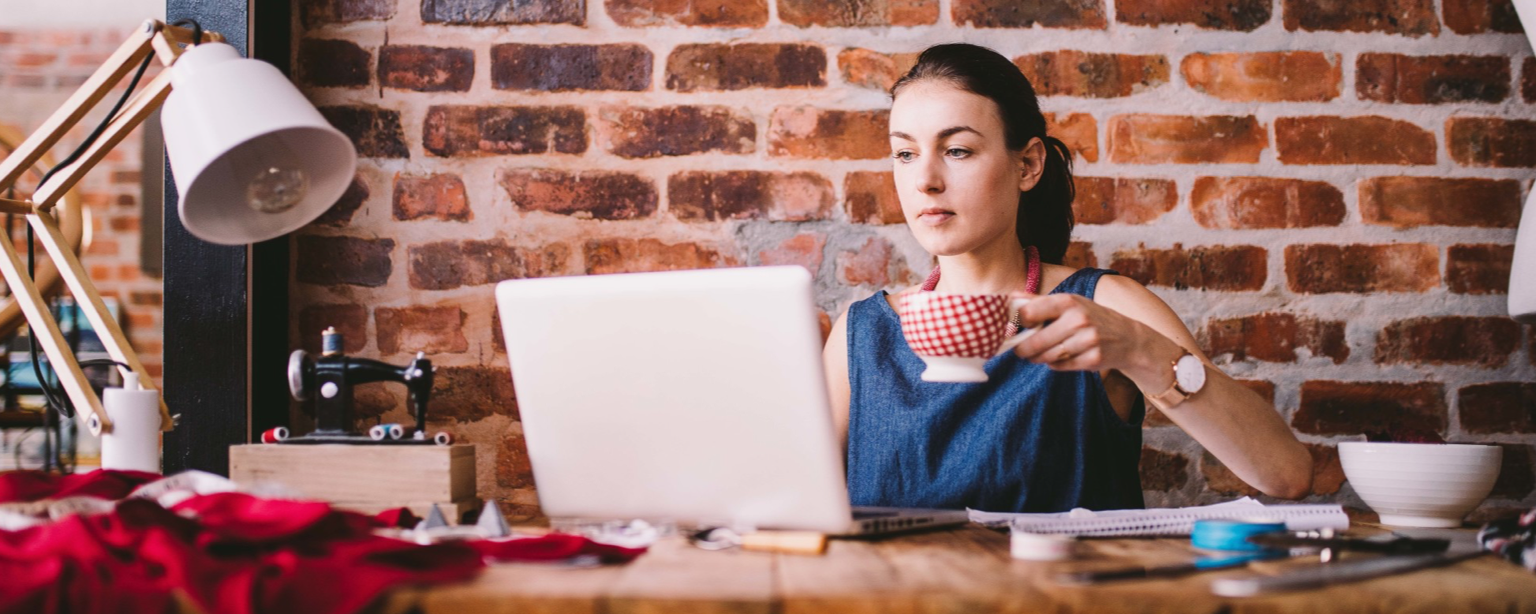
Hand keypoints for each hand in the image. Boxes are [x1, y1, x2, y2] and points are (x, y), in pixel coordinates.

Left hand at [1009, 292, 1167, 375]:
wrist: (1127, 338)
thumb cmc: (1091, 317)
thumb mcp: (1069, 303)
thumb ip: (1038, 301)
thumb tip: (1010, 297)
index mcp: (1067, 301)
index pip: (1028, 313)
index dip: (1018, 324)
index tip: (1016, 329)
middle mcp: (1078, 319)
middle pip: (1035, 341)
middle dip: (1023, 349)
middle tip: (1021, 350)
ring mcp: (1087, 340)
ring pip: (1046, 357)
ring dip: (1038, 358)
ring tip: (1040, 354)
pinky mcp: (1092, 359)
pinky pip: (1060, 367)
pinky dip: (1055, 365)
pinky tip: (1061, 357)